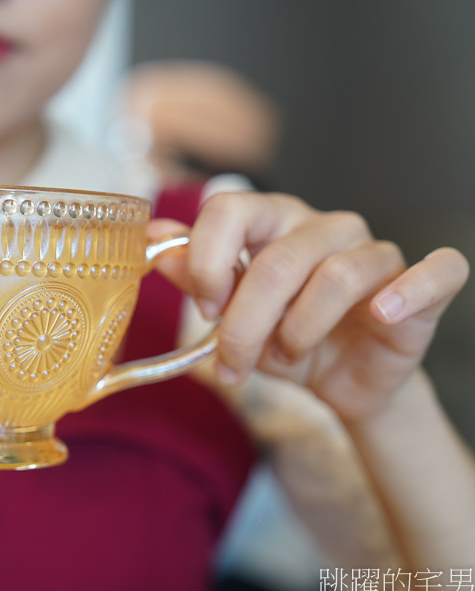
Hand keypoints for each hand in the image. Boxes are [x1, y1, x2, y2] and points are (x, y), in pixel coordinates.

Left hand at [150, 192, 468, 420]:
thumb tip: (156, 239)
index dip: (208, 262)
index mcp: (273, 221)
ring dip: (300, 331)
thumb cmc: (285, 339)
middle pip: (277, 260)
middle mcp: (324, 226)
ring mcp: (376, 252)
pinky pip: (434, 271)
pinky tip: (379, 315)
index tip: (204, 308)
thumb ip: (197, 276)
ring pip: (335, 276)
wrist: (340, 382)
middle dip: (245, 323)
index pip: (230, 208)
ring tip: (288, 355)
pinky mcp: (420, 284)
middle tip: (233, 361)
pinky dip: (407, 292)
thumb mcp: (232, 314)